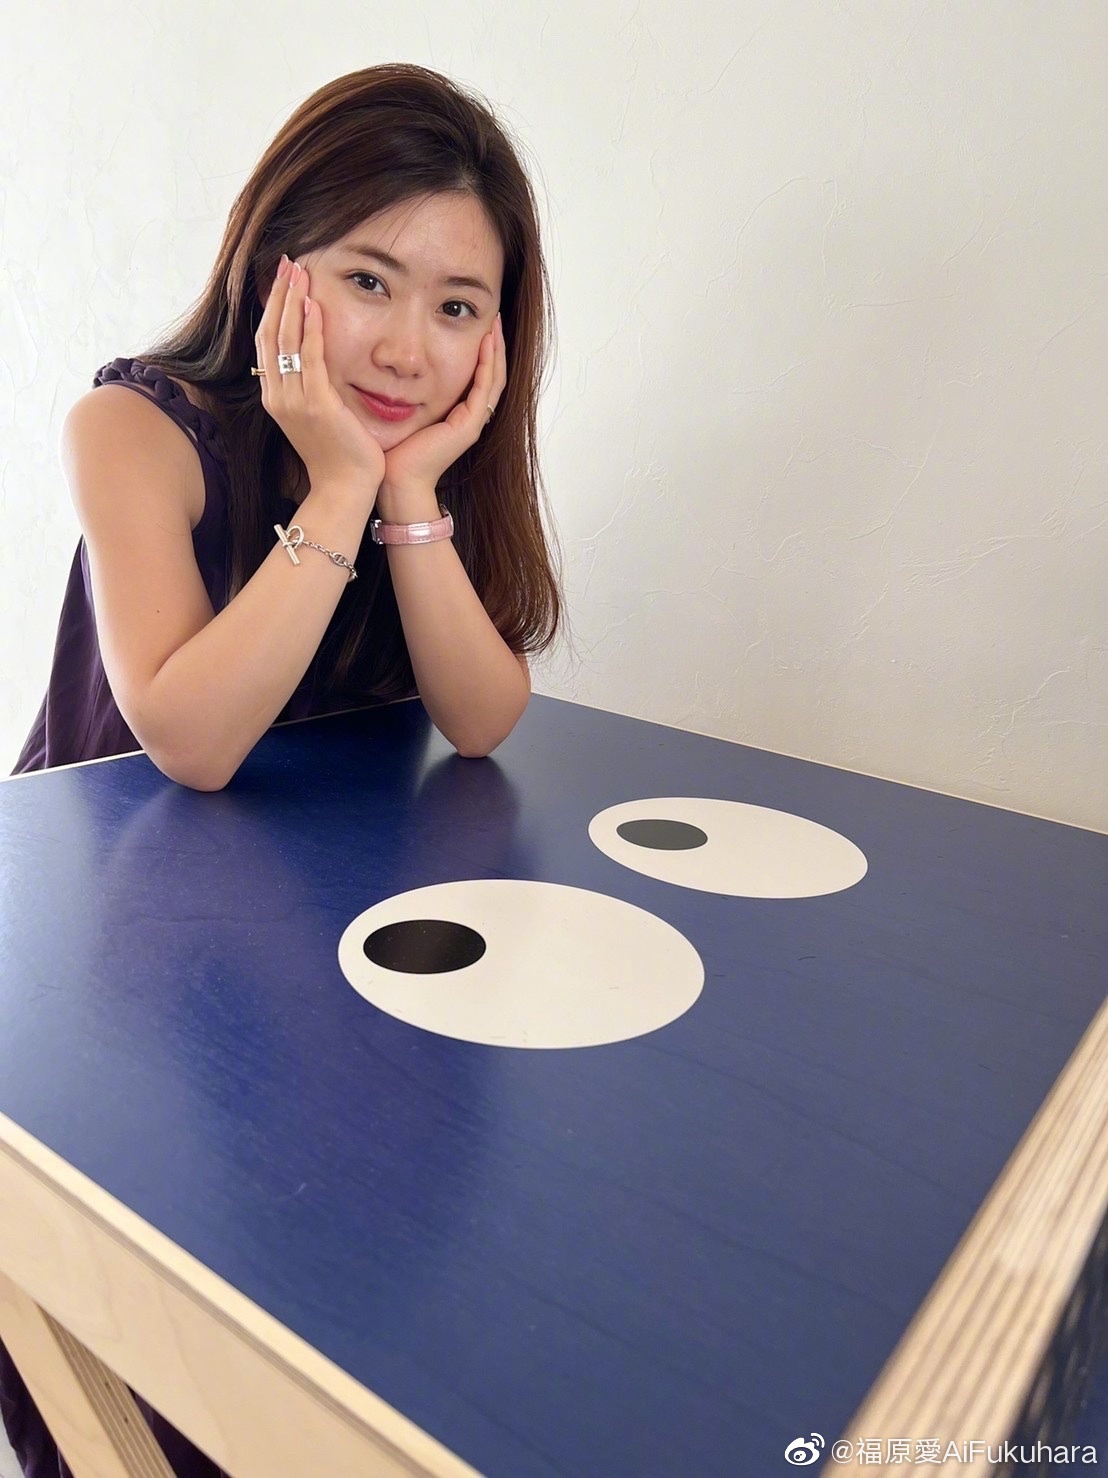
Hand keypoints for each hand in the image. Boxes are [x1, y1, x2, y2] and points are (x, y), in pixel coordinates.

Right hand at [254, 257, 384, 505]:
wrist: (344, 490)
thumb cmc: (337, 456)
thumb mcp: (317, 417)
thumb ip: (310, 388)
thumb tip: (313, 363)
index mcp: (275, 397)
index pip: (268, 342)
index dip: (274, 308)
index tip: (283, 280)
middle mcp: (277, 396)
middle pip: (271, 334)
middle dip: (279, 295)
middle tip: (287, 262)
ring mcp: (293, 401)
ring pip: (286, 341)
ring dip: (292, 302)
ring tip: (298, 272)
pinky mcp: (316, 406)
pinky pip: (311, 359)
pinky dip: (311, 330)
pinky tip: (315, 305)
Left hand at [379, 314, 506, 504]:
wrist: (397, 481)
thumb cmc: (393, 451)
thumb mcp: (402, 410)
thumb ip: (405, 389)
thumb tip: (390, 361)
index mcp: (457, 414)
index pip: (478, 376)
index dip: (482, 351)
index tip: (478, 324)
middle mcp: (470, 417)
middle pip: (492, 374)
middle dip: (494, 345)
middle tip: (493, 317)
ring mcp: (472, 422)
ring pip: (495, 379)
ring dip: (496, 350)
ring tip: (494, 323)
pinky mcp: (469, 426)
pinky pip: (485, 389)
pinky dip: (488, 364)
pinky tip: (486, 343)